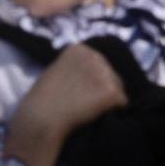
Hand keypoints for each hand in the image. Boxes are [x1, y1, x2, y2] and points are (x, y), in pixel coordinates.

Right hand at [3, 44, 126, 165]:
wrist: (42, 117)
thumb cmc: (43, 99)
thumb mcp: (57, 71)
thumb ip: (75, 67)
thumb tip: (93, 75)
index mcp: (78, 49)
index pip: (99, 62)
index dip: (93, 79)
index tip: (79, 91)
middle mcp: (93, 55)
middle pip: (111, 73)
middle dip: (103, 88)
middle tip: (86, 103)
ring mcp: (103, 72)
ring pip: (118, 87)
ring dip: (109, 100)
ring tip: (90, 110)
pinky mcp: (110, 90)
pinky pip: (122, 102)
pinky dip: (115, 111)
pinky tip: (98, 115)